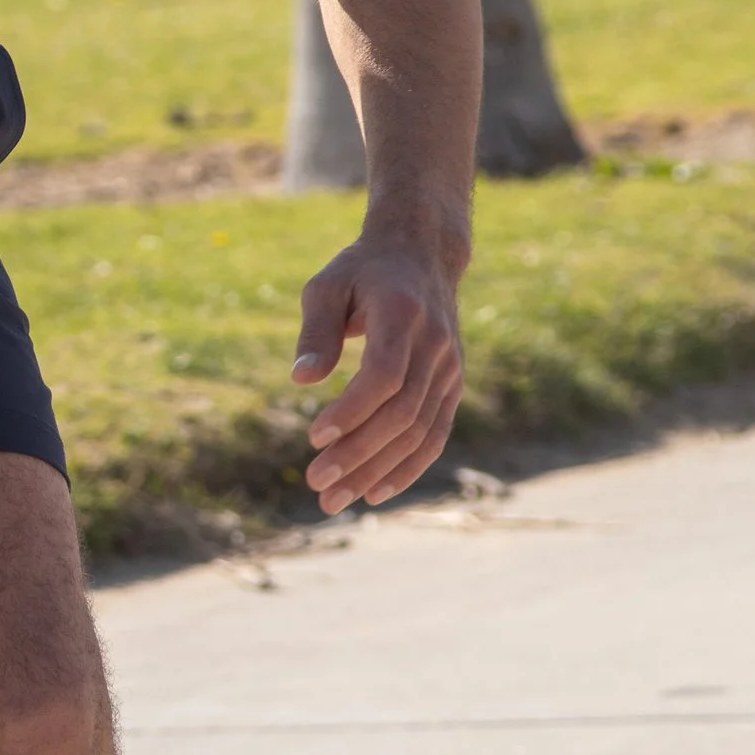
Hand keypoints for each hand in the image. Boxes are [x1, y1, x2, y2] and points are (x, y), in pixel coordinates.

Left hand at [290, 231, 464, 512]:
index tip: (314, 437)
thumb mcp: (327, 285)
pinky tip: (373, 493)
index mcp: (402, 314)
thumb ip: (316, 331)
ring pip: (418, 433)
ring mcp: (449, 368)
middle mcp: (435, 345)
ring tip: (333, 499)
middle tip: (316, 483)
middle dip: (358, 454)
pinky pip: (434, 436)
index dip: (351, 411)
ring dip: (376, 471)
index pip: (384, 376)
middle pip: (401, 413)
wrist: (422, 255)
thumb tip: (301, 380)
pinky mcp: (452, 386)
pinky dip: (407, 468)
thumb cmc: (362, 270)